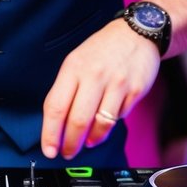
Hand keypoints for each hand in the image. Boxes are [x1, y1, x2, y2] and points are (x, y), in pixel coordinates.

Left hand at [41, 20, 160, 158]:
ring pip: (101, 125)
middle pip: (78, 120)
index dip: (50, 133)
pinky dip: (111, 125)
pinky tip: (106, 122)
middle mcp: (94, 75)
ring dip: (92, 140)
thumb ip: (67, 89)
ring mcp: (117, 84)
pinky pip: (120, 118)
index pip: (56, 106)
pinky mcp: (135, 91)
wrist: (136, 33)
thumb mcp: (76, 61)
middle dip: (71, 144)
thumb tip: (57, 123)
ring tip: (87, 142)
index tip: (49, 149)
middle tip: (68, 152)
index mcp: (74, 68)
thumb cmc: (103, 49)